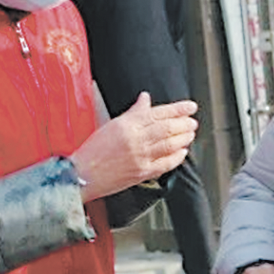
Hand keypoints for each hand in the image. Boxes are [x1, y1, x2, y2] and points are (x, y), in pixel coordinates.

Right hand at [71, 92, 197, 200]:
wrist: (80, 175)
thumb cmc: (93, 151)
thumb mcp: (111, 125)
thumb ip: (133, 113)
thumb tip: (145, 99)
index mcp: (126, 125)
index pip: (157, 113)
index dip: (177, 109)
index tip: (190, 106)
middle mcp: (134, 140)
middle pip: (166, 128)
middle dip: (184, 123)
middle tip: (193, 121)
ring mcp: (139, 157)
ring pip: (168, 144)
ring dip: (183, 138)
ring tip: (190, 133)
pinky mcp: (141, 173)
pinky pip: (164, 164)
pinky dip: (176, 157)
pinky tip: (182, 152)